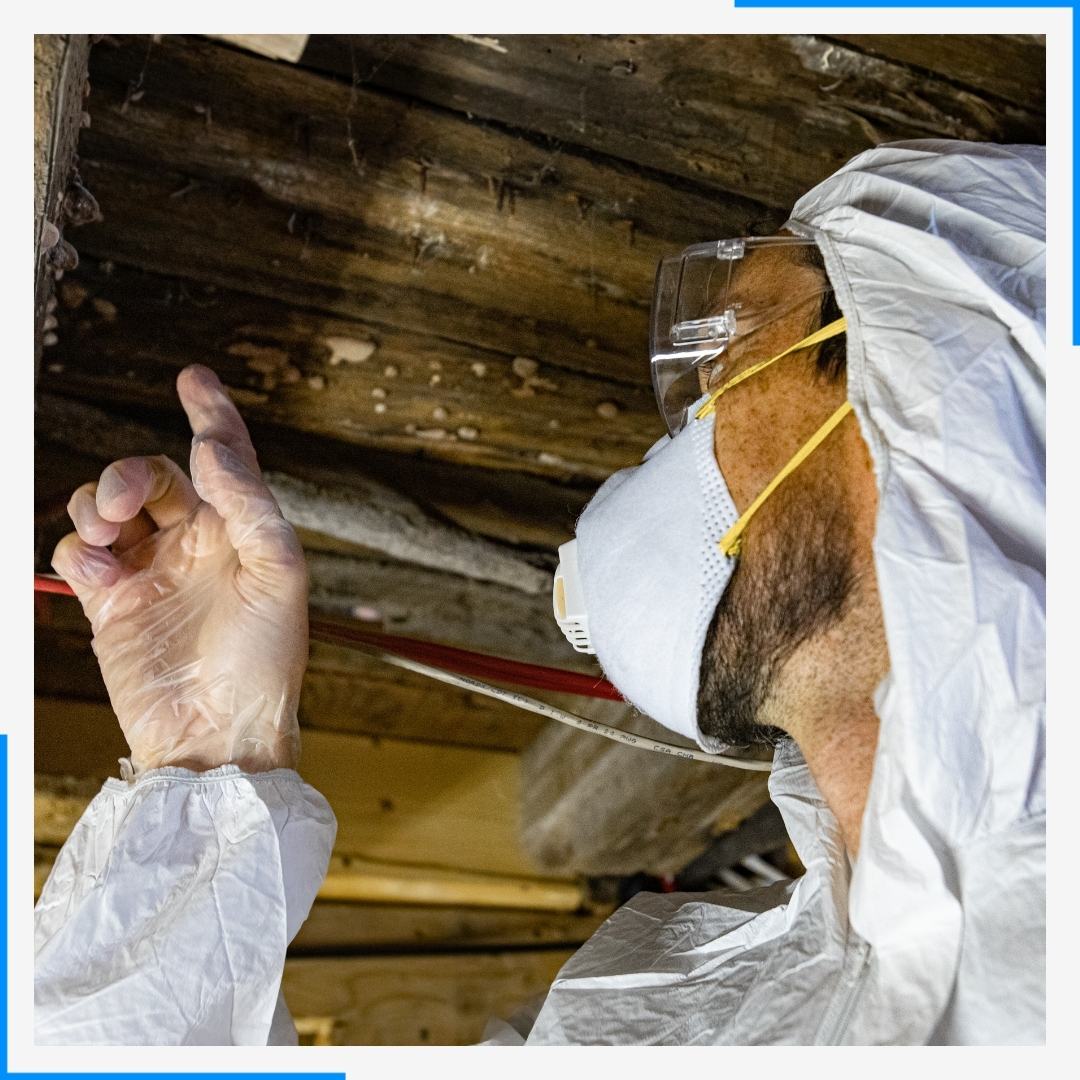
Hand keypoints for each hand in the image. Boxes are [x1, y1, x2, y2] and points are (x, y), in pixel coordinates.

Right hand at [52, 366, 306, 774]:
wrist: (217, 733)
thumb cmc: (265, 662)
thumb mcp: (279, 575)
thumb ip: (249, 504)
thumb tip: (212, 447)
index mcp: (241, 532)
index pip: (224, 458)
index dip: (211, 414)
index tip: (193, 377)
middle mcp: (194, 545)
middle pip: (150, 476)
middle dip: (128, 473)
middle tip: (123, 502)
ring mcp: (150, 573)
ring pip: (105, 507)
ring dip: (95, 505)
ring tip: (107, 535)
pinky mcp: (110, 605)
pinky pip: (79, 554)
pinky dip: (77, 551)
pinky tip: (99, 574)